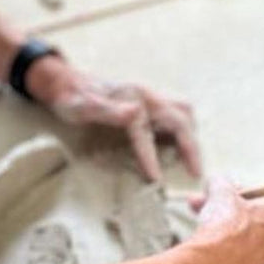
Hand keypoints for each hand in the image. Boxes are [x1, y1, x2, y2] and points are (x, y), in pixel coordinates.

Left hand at [25, 56, 200, 182]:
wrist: (68, 84)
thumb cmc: (74, 99)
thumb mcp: (84, 106)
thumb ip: (109, 111)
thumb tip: (135, 112)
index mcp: (132, 98)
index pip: (146, 131)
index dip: (151, 156)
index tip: (156, 179)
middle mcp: (146, 96)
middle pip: (180, 119)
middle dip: (190, 146)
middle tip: (195, 173)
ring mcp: (150, 98)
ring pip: (183, 113)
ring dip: (190, 136)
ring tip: (192, 161)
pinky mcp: (150, 103)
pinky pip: (176, 114)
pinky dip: (184, 130)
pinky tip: (180, 146)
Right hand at [187, 177, 263, 263]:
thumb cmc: (228, 228)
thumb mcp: (221, 192)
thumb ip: (220, 183)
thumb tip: (216, 182)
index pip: (262, 195)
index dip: (238, 192)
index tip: (222, 192)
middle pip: (251, 215)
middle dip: (224, 207)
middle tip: (204, 202)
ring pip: (244, 234)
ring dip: (220, 224)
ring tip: (197, 217)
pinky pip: (239, 253)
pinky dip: (225, 245)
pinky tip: (206, 240)